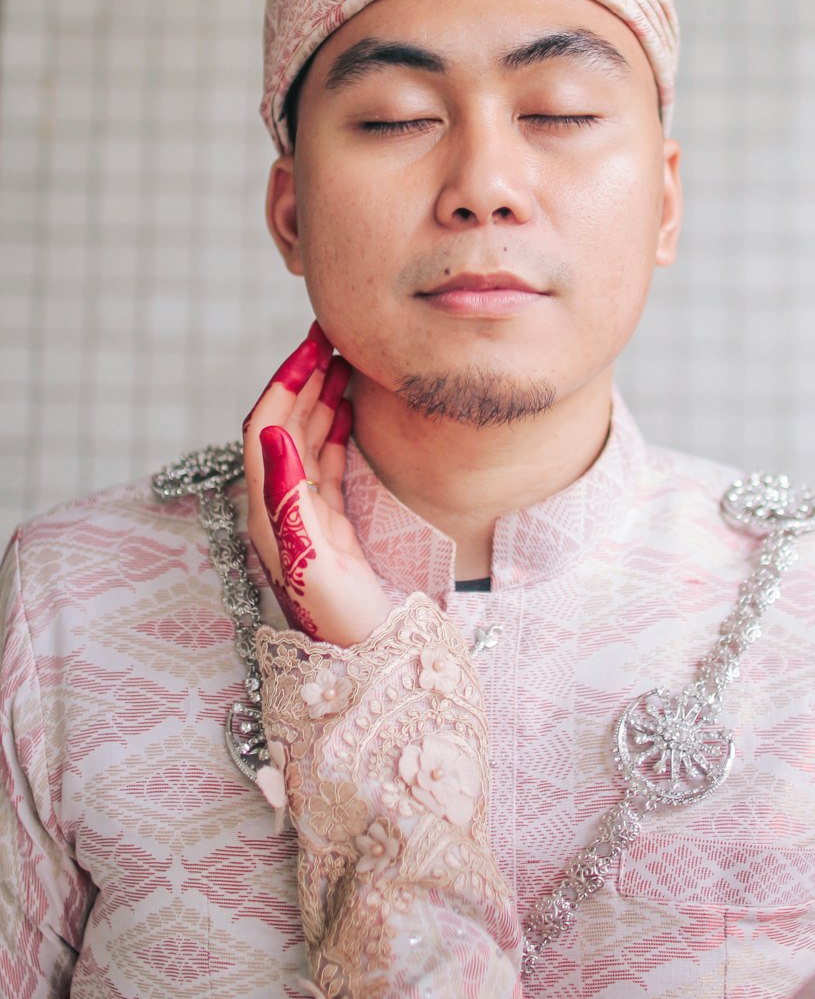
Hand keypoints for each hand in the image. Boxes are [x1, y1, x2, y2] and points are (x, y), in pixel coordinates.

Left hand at [242, 321, 391, 645]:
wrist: (364, 661)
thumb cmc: (339, 620)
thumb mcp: (313, 558)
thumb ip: (290, 496)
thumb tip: (271, 434)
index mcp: (269, 511)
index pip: (266, 430)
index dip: (284, 384)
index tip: (311, 348)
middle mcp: (280, 508)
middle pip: (284, 427)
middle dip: (302, 379)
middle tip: (329, 337)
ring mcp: (304, 516)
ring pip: (306, 441)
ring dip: (320, 398)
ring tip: (343, 361)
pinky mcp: (328, 526)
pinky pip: (325, 464)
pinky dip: (335, 429)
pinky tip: (349, 408)